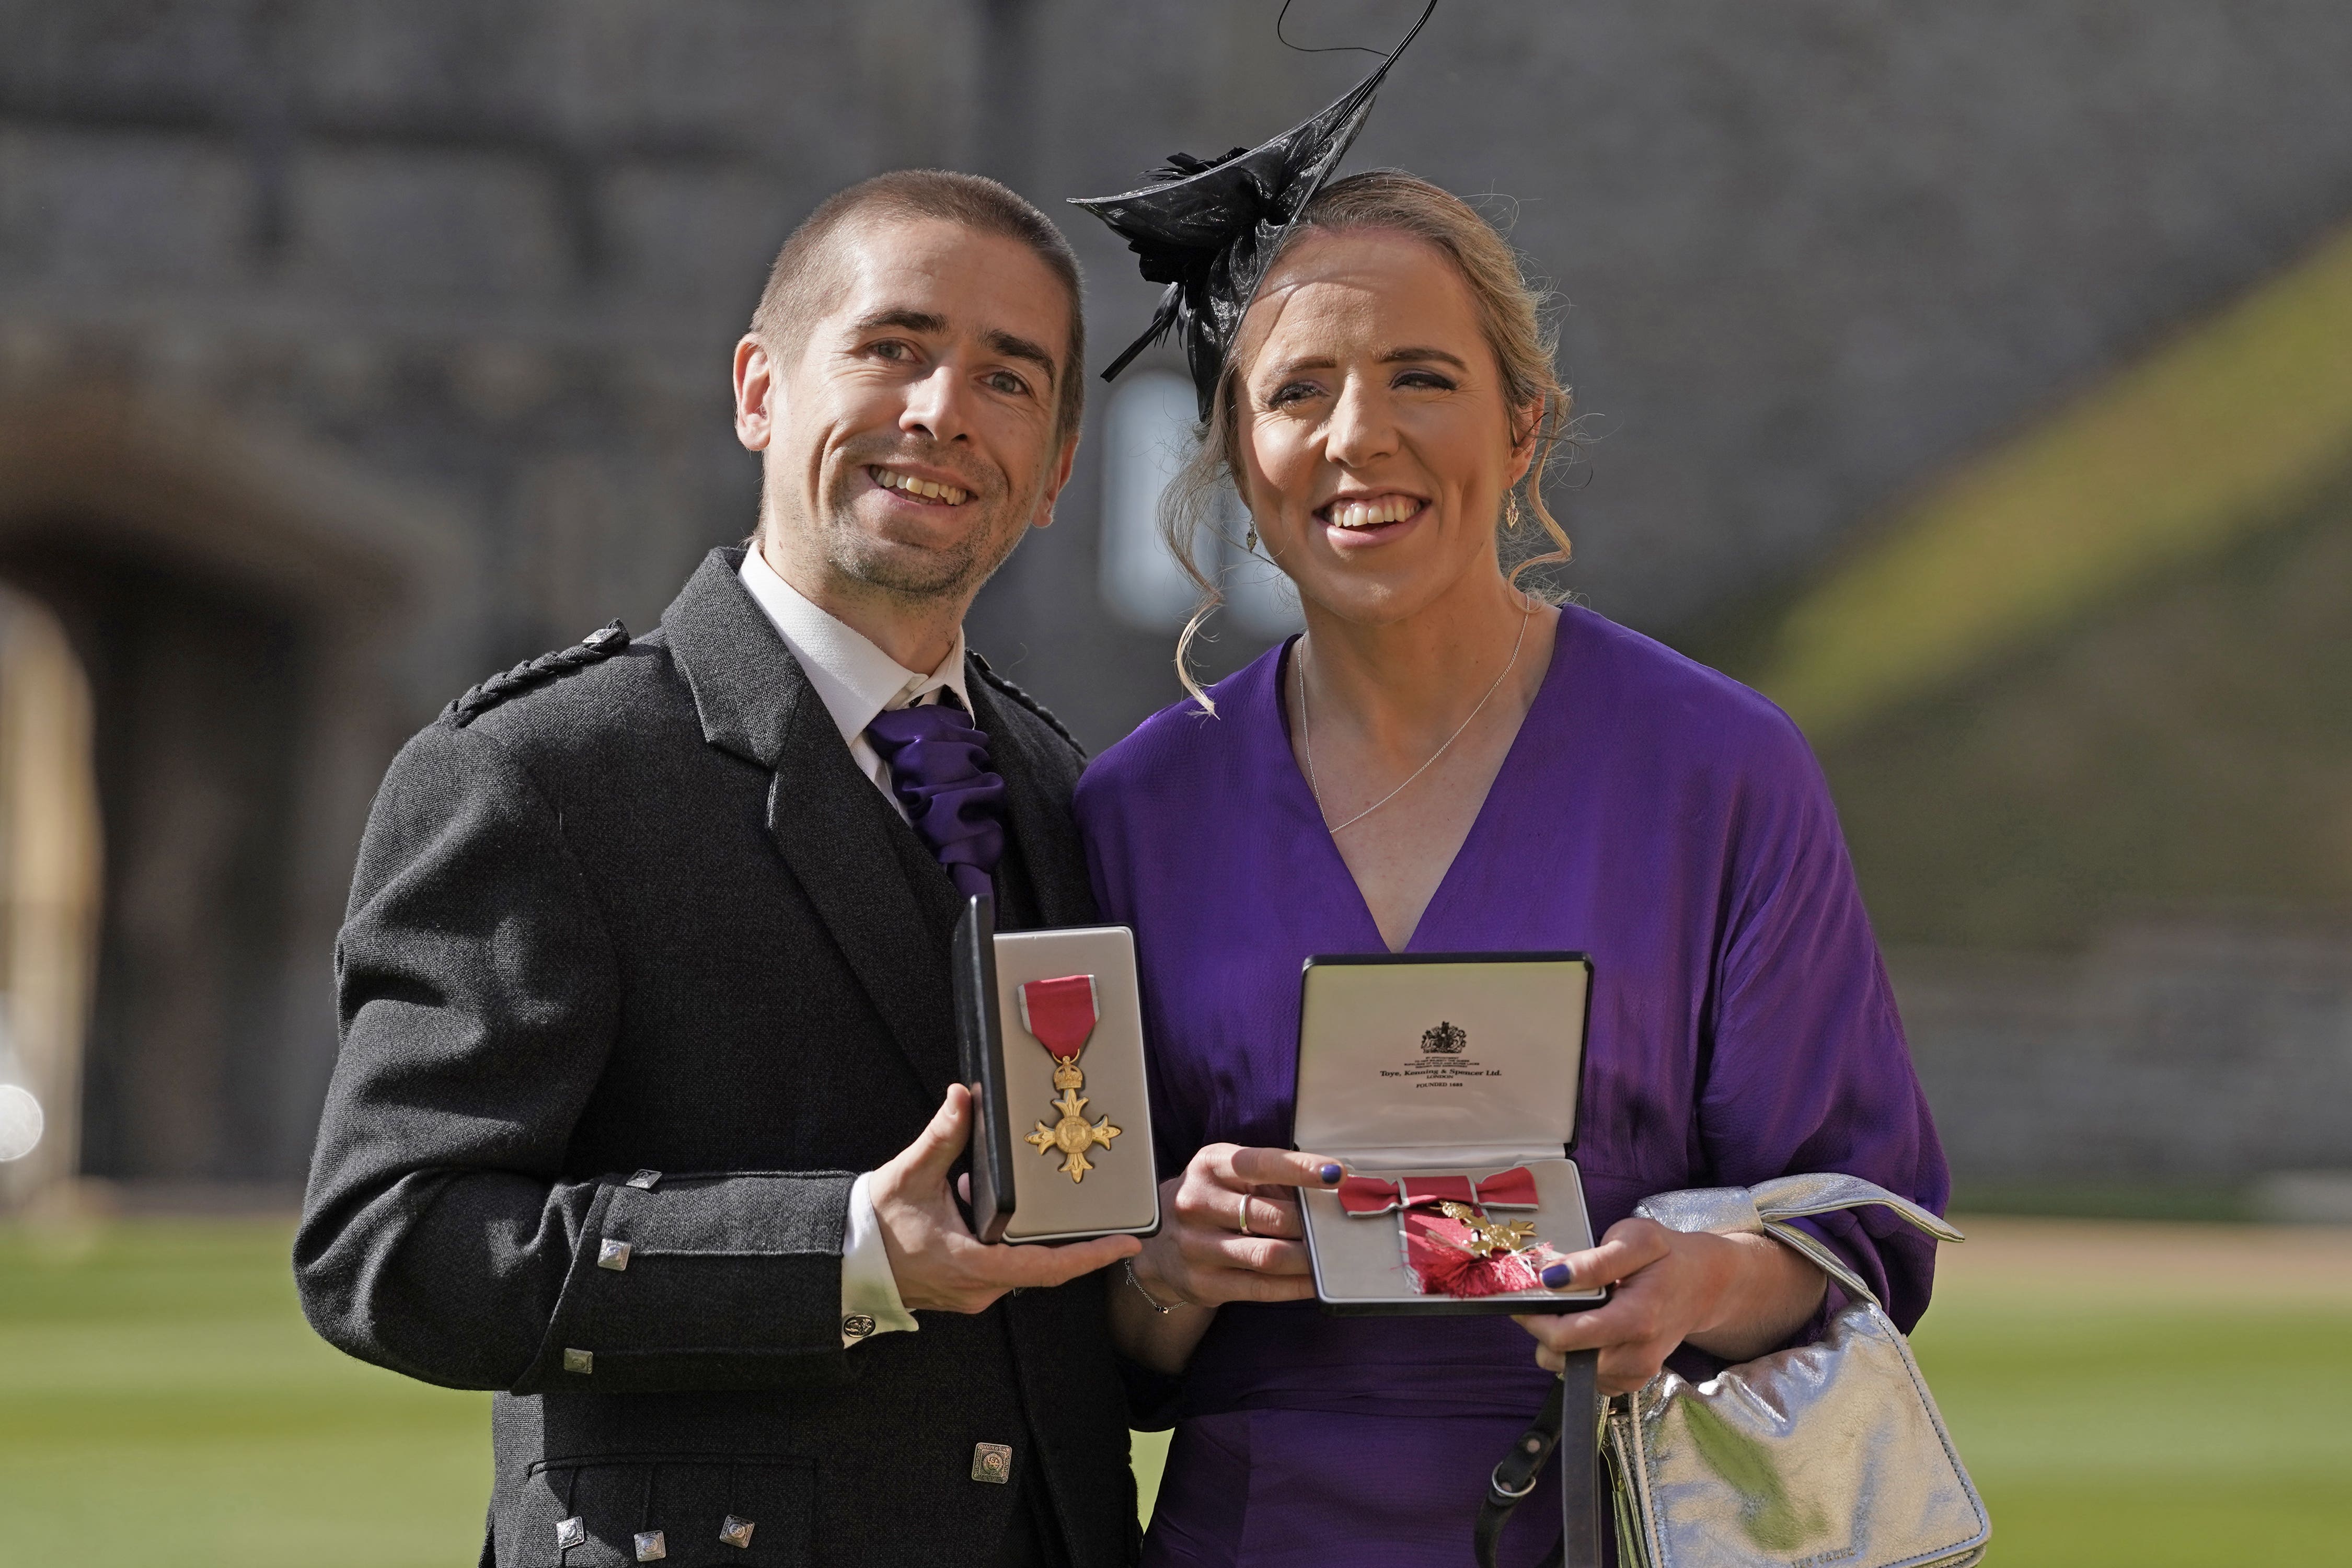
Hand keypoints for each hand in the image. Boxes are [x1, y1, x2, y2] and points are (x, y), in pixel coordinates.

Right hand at [871, 1084, 1140, 1312]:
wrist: (841, 1259)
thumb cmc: (875, 1223)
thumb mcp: (910, 1175)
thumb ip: (941, 1136)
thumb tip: (962, 1096)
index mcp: (973, 1264)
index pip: (1046, 1267)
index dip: (1090, 1257)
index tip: (1127, 1245)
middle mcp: (978, 1288)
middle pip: (1042, 1267)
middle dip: (1071, 1241)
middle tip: (1104, 1216)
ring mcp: (972, 1294)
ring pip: (1021, 1266)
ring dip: (1031, 1235)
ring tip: (1039, 1198)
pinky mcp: (964, 1291)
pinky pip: (1001, 1267)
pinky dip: (1006, 1239)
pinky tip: (987, 1206)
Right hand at [1127, 1143, 1344, 1310]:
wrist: (1157, 1243)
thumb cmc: (1211, 1200)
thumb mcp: (1229, 1176)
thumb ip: (1271, 1181)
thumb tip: (1330, 1193)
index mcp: (1210, 1165)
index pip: (1259, 1164)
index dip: (1300, 1168)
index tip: (1337, 1173)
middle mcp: (1197, 1203)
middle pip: (1271, 1216)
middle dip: (1312, 1223)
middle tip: (1341, 1225)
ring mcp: (1196, 1246)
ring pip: (1269, 1255)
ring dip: (1308, 1258)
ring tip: (1333, 1255)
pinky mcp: (1202, 1282)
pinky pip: (1261, 1287)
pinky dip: (1295, 1285)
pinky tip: (1316, 1281)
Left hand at [1511, 1219, 1824, 1394]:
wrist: (1703, 1285)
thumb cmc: (1667, 1257)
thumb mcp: (1634, 1240)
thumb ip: (1594, 1261)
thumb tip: (1552, 1277)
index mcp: (1637, 1319)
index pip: (1566, 1337)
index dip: (1534, 1317)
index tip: (1525, 1295)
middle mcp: (1638, 1355)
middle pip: (1561, 1358)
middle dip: (1544, 1329)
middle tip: (1548, 1299)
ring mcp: (1636, 1372)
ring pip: (1569, 1369)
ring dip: (1560, 1342)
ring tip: (1576, 1310)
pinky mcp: (1632, 1380)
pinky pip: (1586, 1377)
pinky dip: (1579, 1354)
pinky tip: (1591, 1328)